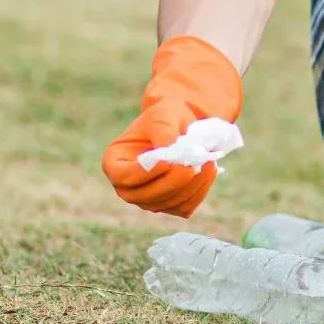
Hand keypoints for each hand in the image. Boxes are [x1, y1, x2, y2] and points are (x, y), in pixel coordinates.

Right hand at [102, 35, 243, 217]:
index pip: (123, 176)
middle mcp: (127, 187)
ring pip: (168, 204)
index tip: (166, 162)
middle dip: (173, 182)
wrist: (180, 127)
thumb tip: (169, 154)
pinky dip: (199, 191)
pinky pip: (184, 207)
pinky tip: (208, 170)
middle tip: (195, 164)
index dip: (144, 173)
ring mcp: (148, 200)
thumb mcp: (162, 116)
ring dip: (191, 185)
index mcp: (115, 163)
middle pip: (146, 197)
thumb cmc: (164, 118)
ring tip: (207, 161)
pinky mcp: (169, 206)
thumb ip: (163, 131)